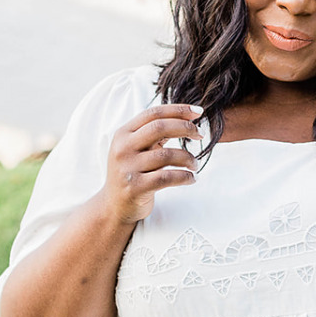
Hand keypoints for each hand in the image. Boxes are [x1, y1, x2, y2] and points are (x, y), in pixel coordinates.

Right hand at [102, 103, 203, 223]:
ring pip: (166, 155)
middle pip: (159, 128)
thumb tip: (188, 118)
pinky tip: (192, 178)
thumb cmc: (134, 173)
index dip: (178, 110)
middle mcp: (123, 148)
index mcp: (123, 134)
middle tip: (200, 134)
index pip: (153, 113)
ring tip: (195, 165)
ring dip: (188, 158)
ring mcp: (127, 168)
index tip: (198, 112)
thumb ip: (155, 134)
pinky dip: (184, 177)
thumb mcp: (138, 149)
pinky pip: (167, 178)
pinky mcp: (135, 188)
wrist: (115, 206)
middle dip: (185, 128)